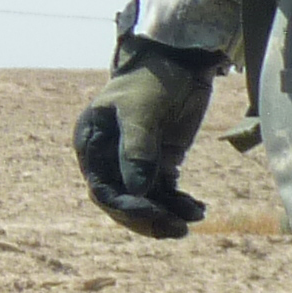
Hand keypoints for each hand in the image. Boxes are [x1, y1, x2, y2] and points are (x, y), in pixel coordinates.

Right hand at [73, 33, 221, 239]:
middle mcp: (109, 157)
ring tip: (194, 218)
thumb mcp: (142, 111)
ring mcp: (134, 161)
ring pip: (146, 201)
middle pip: (123, 202)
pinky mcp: (159, 163)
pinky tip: (198, 209)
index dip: (125, 208)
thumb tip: (136, 191)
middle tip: (179, 228)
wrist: (181, 64)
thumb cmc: (153, 79)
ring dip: (168, 214)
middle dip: (149, 218)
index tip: (153, 214)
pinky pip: (165, 193)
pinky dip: (180, 204)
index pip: (102, 189)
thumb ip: (137, 149)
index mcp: (93, 143)